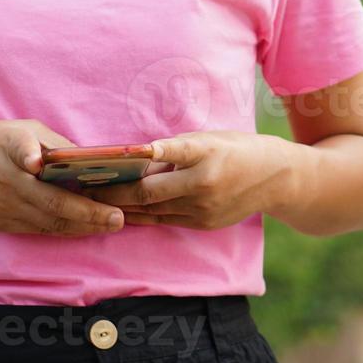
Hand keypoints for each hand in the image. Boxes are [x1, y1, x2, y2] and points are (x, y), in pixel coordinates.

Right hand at [0, 119, 127, 236]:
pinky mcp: (3, 223)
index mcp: (7, 150)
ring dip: (81, 226)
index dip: (32, 155)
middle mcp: (6, 183)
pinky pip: (39, 229)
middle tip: (117, 217)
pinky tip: (86, 227)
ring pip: (48, 223)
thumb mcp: (16, 129)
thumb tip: (88, 157)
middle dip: (87, 213)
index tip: (47, 165)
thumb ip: (50, 142)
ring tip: (111, 224)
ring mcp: (4, 209)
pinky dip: (65, 229)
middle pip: (50, 203)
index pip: (22, 153)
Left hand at [80, 131, 291, 229]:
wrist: (278, 178)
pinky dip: (140, 215)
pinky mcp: (203, 224)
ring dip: (121, 205)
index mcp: (207, 153)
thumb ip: (177, 150)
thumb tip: (138, 160)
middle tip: (85, 184)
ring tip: (94, 198)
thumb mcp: (211, 139)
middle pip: (147, 192)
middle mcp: (204, 183)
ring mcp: (203, 209)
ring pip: (151, 210)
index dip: (140, 155)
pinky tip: (120, 210)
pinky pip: (163, 220)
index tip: (112, 155)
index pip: (169, 152)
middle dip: (112, 190)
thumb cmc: (238, 149)